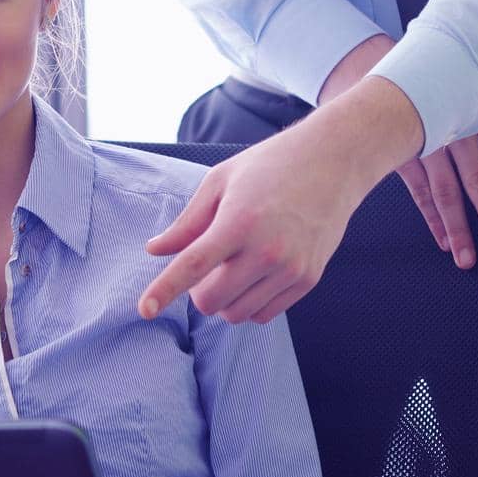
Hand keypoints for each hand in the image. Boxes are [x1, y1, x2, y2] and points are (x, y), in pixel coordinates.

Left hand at [139, 114, 363, 324]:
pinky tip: (253, 274)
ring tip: (233, 264)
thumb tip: (155, 250)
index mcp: (239, 221)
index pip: (193, 265)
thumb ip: (187, 222)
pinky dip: (249, 303)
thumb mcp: (220, 181)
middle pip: (211, 300)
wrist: (333, 162)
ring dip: (224, 299)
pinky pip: (264, 314)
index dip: (165, 290)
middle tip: (207, 262)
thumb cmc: (270, 165)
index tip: (144, 309)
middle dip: (198, 290)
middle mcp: (267, 251)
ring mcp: (291, 269)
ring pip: (237, 314)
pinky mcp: (308, 280)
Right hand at [319, 34, 477, 268]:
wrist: (379, 65)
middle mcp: (456, 127)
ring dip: (458, 229)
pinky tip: (443, 239)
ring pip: (447, 191)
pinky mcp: (399, 149)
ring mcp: (425, 139)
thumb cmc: (435, 88)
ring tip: (467, 259)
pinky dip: (432, 217)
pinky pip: (420, 190)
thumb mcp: (467, 99)